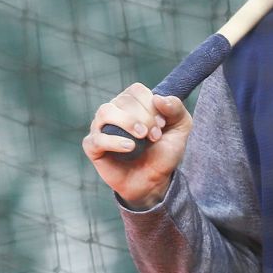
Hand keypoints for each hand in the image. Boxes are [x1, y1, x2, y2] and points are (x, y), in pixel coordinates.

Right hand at [83, 83, 191, 208]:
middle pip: (123, 100)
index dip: (150, 105)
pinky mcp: (93, 147)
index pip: (136, 91)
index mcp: (131, 103)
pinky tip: (130, 148)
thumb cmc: (163, 152)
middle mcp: (113, 111)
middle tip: (155, 136)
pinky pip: (97, 138)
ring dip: (127, 122)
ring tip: (142, 137)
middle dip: (144, 118)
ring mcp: (100, 128)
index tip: (162, 124)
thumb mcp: (180, 128)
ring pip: (105, 112)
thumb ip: (176, 109)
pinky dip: (114, 142)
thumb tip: (158, 98)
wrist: (154, 181)